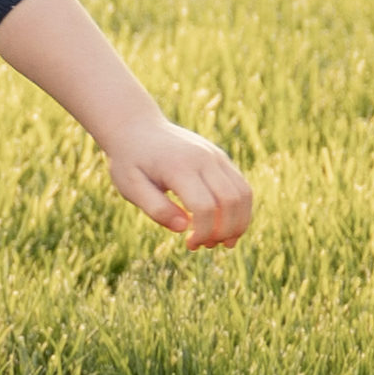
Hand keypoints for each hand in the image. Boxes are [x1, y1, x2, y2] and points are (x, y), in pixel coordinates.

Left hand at [105, 123, 254, 248]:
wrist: (136, 128)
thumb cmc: (130, 161)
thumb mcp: (130, 186)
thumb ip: (155, 208)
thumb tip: (184, 229)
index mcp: (179, 166)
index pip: (205, 206)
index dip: (203, 232)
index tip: (190, 244)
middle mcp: (203, 158)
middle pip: (231, 201)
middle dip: (224, 231)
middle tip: (206, 246)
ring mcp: (215, 156)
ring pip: (243, 193)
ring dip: (239, 222)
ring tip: (220, 241)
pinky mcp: (220, 158)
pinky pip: (241, 186)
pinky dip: (240, 209)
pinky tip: (224, 225)